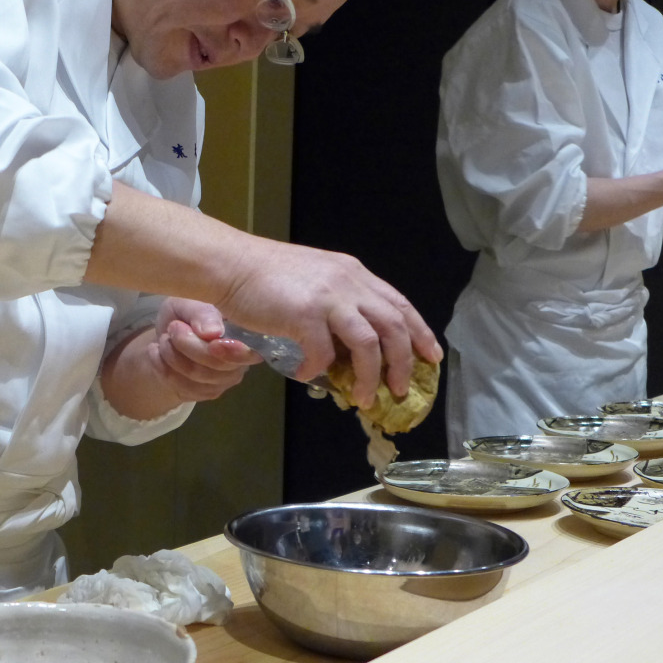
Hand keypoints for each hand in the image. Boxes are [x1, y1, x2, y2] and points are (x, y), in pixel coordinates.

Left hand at [150, 298, 262, 401]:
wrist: (169, 335)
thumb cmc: (186, 314)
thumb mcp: (187, 303)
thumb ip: (201, 313)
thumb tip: (214, 332)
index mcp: (247, 334)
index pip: (247, 352)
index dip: (231, 351)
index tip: (212, 343)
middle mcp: (243, 360)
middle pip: (217, 365)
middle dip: (188, 345)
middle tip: (172, 328)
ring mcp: (226, 379)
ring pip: (197, 376)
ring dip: (172, 356)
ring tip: (163, 339)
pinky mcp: (208, 393)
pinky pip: (184, 387)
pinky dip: (163, 368)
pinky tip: (155, 353)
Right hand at [216, 242, 441, 408]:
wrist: (232, 265)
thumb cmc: (266, 275)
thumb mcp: (315, 279)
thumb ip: (337, 303)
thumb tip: (348, 344)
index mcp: (354, 274)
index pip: (399, 304)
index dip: (420, 332)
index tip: (431, 356)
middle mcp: (348, 283)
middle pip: (393, 326)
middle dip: (403, 362)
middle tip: (399, 389)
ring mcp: (328, 297)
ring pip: (368, 342)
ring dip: (370, 375)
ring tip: (362, 397)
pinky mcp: (304, 314)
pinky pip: (321, 352)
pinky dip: (317, 369)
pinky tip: (305, 375)